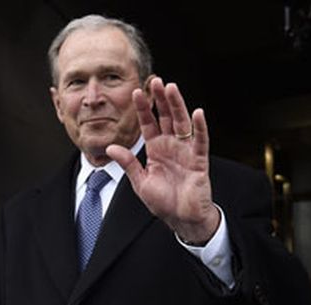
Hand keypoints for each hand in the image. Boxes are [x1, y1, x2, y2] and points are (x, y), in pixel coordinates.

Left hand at [107, 76, 218, 244]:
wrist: (181, 219)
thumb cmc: (163, 202)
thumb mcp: (140, 182)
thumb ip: (128, 164)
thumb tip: (110, 147)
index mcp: (156, 149)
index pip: (148, 123)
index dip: (143, 108)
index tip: (135, 91)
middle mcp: (171, 146)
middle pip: (166, 117)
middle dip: (160, 99)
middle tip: (155, 80)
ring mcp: (186, 151)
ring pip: (182, 123)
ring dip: (177, 105)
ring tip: (171, 88)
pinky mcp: (199, 161)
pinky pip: (200, 141)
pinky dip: (200, 127)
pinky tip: (197, 112)